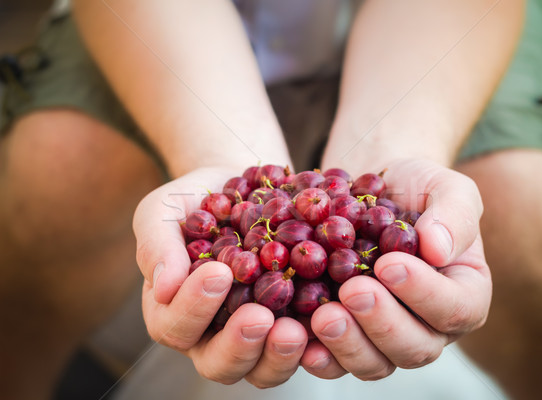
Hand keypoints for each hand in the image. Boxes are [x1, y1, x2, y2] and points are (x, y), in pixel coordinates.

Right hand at [133, 167, 307, 387]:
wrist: (242, 185)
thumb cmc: (196, 200)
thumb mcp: (164, 212)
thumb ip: (157, 246)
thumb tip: (163, 287)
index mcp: (174, 312)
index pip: (175, 327)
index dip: (194, 308)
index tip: (219, 273)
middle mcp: (212, 334)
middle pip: (219, 364)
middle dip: (239, 345)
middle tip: (260, 316)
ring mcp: (255, 335)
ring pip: (262, 369)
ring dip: (277, 356)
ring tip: (294, 330)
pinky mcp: (292, 324)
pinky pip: (304, 349)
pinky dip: (316, 344)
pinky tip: (327, 320)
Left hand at [301, 158, 490, 378]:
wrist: (370, 190)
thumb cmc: (413, 186)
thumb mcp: (444, 186)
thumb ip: (454, 213)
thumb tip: (439, 249)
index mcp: (462, 293)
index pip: (455, 308)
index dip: (424, 293)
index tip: (389, 264)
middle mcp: (428, 325)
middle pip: (415, 348)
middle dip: (382, 324)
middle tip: (352, 291)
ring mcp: (385, 337)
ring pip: (375, 363)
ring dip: (348, 344)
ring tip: (323, 315)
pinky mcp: (346, 336)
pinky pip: (335, 362)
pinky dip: (318, 355)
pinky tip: (298, 337)